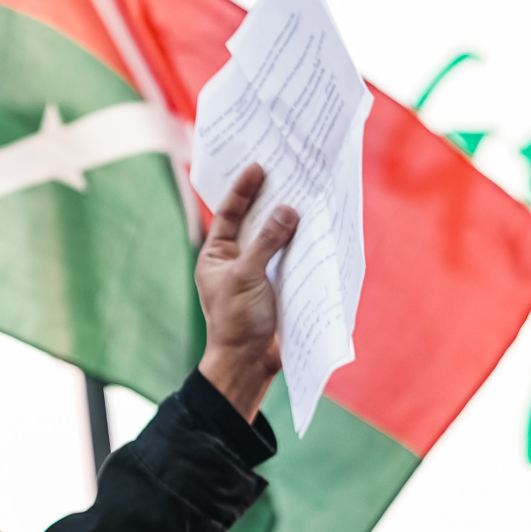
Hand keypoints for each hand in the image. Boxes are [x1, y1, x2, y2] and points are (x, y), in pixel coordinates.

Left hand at [196, 162, 298, 422]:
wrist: (250, 365)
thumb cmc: (237, 322)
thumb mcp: (247, 277)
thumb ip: (267, 242)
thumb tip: (288, 211)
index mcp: (215, 257)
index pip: (228, 214)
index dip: (243, 190)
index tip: (258, 166)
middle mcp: (235, 262)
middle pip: (254, 222)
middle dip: (270, 199)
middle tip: (286, 171)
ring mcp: (257, 274)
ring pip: (275, 239)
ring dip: (288, 220)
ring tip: (305, 193)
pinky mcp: (277, 287)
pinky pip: (290, 258)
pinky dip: (301, 243)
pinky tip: (315, 228)